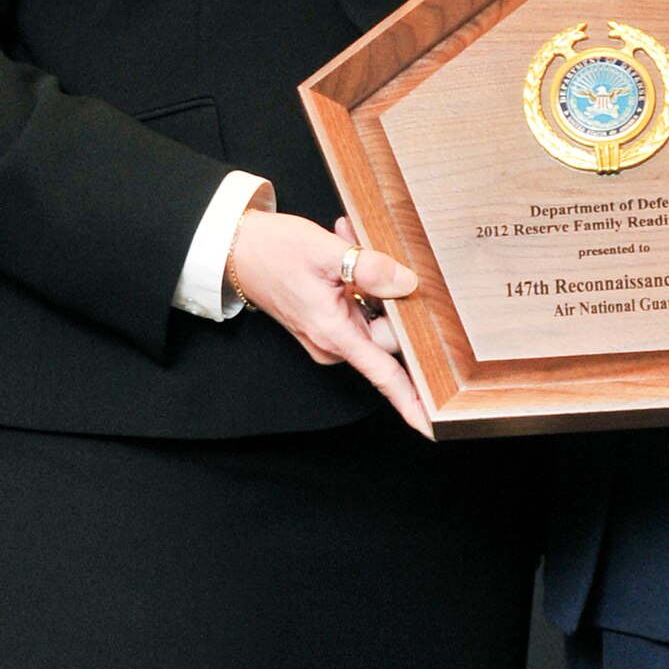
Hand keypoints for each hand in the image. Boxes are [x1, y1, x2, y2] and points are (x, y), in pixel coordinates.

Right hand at [229, 208, 431, 437]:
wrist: (236, 249)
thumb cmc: (273, 251)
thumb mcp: (325, 252)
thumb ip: (369, 268)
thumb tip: (406, 283)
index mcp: (334, 334)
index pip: (383, 374)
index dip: (410, 400)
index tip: (433, 423)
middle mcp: (332, 342)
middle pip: (388, 332)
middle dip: (389, 289)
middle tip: (369, 251)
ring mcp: (329, 334)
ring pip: (373, 312)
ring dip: (369, 278)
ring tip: (348, 245)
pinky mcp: (325, 321)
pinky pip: (357, 306)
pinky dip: (356, 279)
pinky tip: (344, 250)